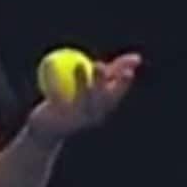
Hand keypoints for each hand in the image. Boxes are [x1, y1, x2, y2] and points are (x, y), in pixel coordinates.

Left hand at [27, 52, 142, 146]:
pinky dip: (54, 79)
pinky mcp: (59, 116)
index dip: (124, 82)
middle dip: (102, 82)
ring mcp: (77, 117)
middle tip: (100, 64)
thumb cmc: (76, 103)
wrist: (49, 129)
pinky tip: (50, 65)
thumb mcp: (96, 87)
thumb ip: (114, 72)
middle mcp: (94, 114)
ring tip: (79, 65)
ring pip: (81, 98)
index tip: (128, 71)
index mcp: (104, 107)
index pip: (117, 93)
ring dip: (81, 81)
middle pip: (100, 98)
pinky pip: (57, 96)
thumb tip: (138, 58)